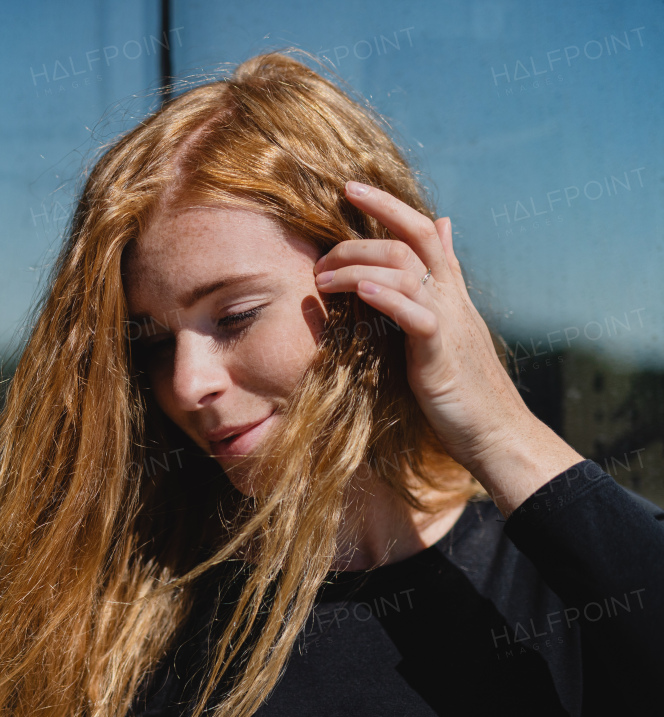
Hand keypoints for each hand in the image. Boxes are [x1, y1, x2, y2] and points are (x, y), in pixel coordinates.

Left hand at [311, 181, 582, 516]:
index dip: (387, 205)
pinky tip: (360, 291)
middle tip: (320, 254)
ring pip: (406, 271)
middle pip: (410, 240)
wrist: (494, 431)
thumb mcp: (448, 320)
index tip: (348, 187)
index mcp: (449, 289)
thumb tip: (443, 225)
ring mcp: (448, 322)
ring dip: (358, 267)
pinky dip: (386, 298)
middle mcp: (451, 296)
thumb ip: (440, 275)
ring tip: (323, 278)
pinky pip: (415, 315)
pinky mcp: (440, 352)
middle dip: (362, 233)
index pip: (421, 230)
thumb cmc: (463, 382)